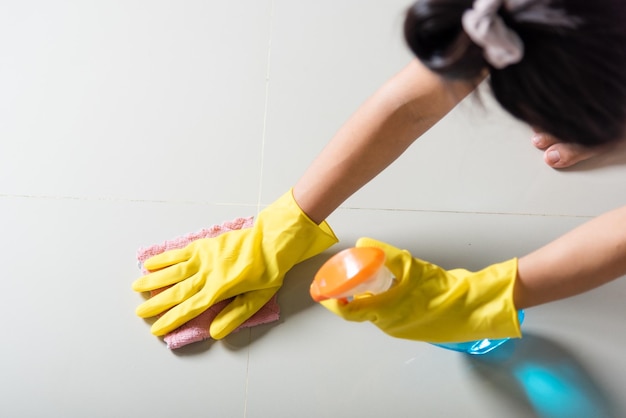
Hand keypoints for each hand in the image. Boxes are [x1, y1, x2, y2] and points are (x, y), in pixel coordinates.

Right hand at [132, 189, 337, 338]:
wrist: (272, 240)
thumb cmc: (269, 271)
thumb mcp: (259, 298)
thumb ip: (236, 314)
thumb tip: (214, 332)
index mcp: (220, 289)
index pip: (190, 308)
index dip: (172, 320)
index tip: (157, 329)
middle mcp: (208, 273)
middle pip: (177, 292)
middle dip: (157, 304)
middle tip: (140, 313)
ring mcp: (204, 257)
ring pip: (173, 272)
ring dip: (154, 281)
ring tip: (137, 288)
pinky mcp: (205, 245)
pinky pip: (179, 253)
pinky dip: (164, 259)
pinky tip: (150, 264)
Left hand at [320, 238, 521, 342]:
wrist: (472, 308)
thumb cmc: (442, 290)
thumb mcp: (411, 266)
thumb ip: (385, 254)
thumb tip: (363, 244)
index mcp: (385, 312)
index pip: (348, 311)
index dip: (333, 300)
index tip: (322, 291)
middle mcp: (389, 325)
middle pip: (361, 310)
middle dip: (353, 292)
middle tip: (349, 275)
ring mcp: (401, 329)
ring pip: (376, 311)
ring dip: (370, 296)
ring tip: (371, 277)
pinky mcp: (412, 328)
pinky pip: (390, 315)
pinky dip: (384, 301)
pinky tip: (392, 286)